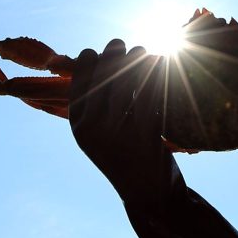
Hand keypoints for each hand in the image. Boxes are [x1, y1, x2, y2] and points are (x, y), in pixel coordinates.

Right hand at [68, 40, 181, 204]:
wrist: (148, 195)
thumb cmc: (124, 157)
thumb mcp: (97, 136)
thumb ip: (92, 106)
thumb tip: (93, 61)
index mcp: (80, 128)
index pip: (78, 81)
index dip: (88, 61)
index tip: (97, 54)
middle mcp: (95, 130)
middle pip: (102, 75)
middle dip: (111, 53)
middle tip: (118, 43)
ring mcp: (120, 132)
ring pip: (127, 80)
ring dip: (136, 58)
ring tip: (142, 51)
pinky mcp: (147, 134)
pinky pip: (150, 92)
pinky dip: (156, 73)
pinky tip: (159, 63)